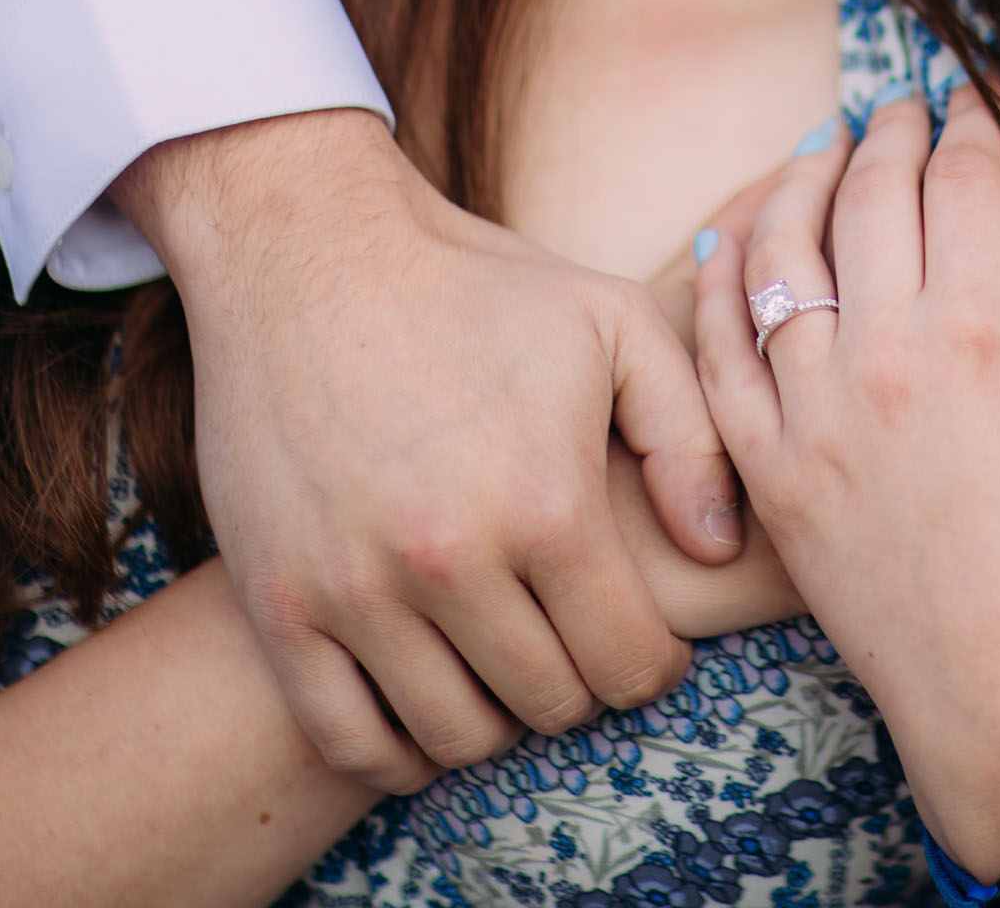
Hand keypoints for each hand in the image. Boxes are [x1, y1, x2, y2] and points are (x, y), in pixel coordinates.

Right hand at [112, 109, 742, 792]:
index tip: (645, 643)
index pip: (630, 663)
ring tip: (506, 662)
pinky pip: (348, 740)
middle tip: (572, 640)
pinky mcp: (279, 602)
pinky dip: (398, 749)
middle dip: (579, 683)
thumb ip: (690, 435)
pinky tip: (427, 697)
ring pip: (457, 736)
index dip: (653, 664)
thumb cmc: (478, 284)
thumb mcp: (613, 322)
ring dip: (495, 717)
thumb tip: (719, 549)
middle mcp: (453, 559)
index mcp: (547, 500)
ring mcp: (357, 589)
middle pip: (550, 704)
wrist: (312, 251)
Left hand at [695, 88, 999, 881]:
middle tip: (902, 107)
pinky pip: (718, 347)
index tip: (975, 100)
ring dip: (800, 181)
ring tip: (826, 148)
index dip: (972, 122)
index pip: (963, 178)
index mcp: (986, 333)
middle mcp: (886, 357)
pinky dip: (720, 278)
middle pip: (868, 194)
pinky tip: (733, 240)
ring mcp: (812, 414)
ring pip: (781, 251)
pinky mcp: (768, 470)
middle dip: (889, 132)